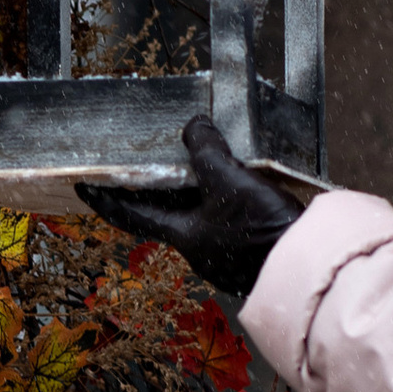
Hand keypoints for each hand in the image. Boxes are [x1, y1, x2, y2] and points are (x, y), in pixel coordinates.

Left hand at [77, 115, 304, 305]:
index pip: (131, 215)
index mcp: (183, 237)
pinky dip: (222, 196)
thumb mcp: (228, 181)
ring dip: (194, 188)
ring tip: (193, 158)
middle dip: (156, 186)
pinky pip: (226, 218)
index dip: (105, 198)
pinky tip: (235, 179)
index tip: (84, 186)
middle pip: (167, 212)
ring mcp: (225, 252)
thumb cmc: (262, 232)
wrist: (308, 265)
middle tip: (144, 160)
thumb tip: (194, 127)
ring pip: (199, 214)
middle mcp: (199, 248)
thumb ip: (207, 152)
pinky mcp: (250, 250)